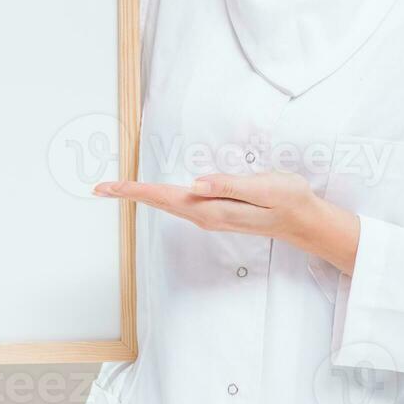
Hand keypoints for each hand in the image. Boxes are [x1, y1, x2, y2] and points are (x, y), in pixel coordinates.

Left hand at [92, 170, 361, 274]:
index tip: (108, 188)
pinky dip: (160, 197)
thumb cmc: (286, 199)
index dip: (135, 192)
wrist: (303, 219)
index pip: (165, 197)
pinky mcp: (215, 211)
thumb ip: (229, 185)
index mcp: (212, 207)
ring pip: (168, 204)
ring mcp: (209, 215)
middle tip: (99, 187)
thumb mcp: (263, 187)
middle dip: (129, 194)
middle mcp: (205, 215)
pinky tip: (154, 193)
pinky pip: (180, 204)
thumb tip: (196, 184)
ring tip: (118, 188)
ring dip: (142, 196)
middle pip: (160, 202)